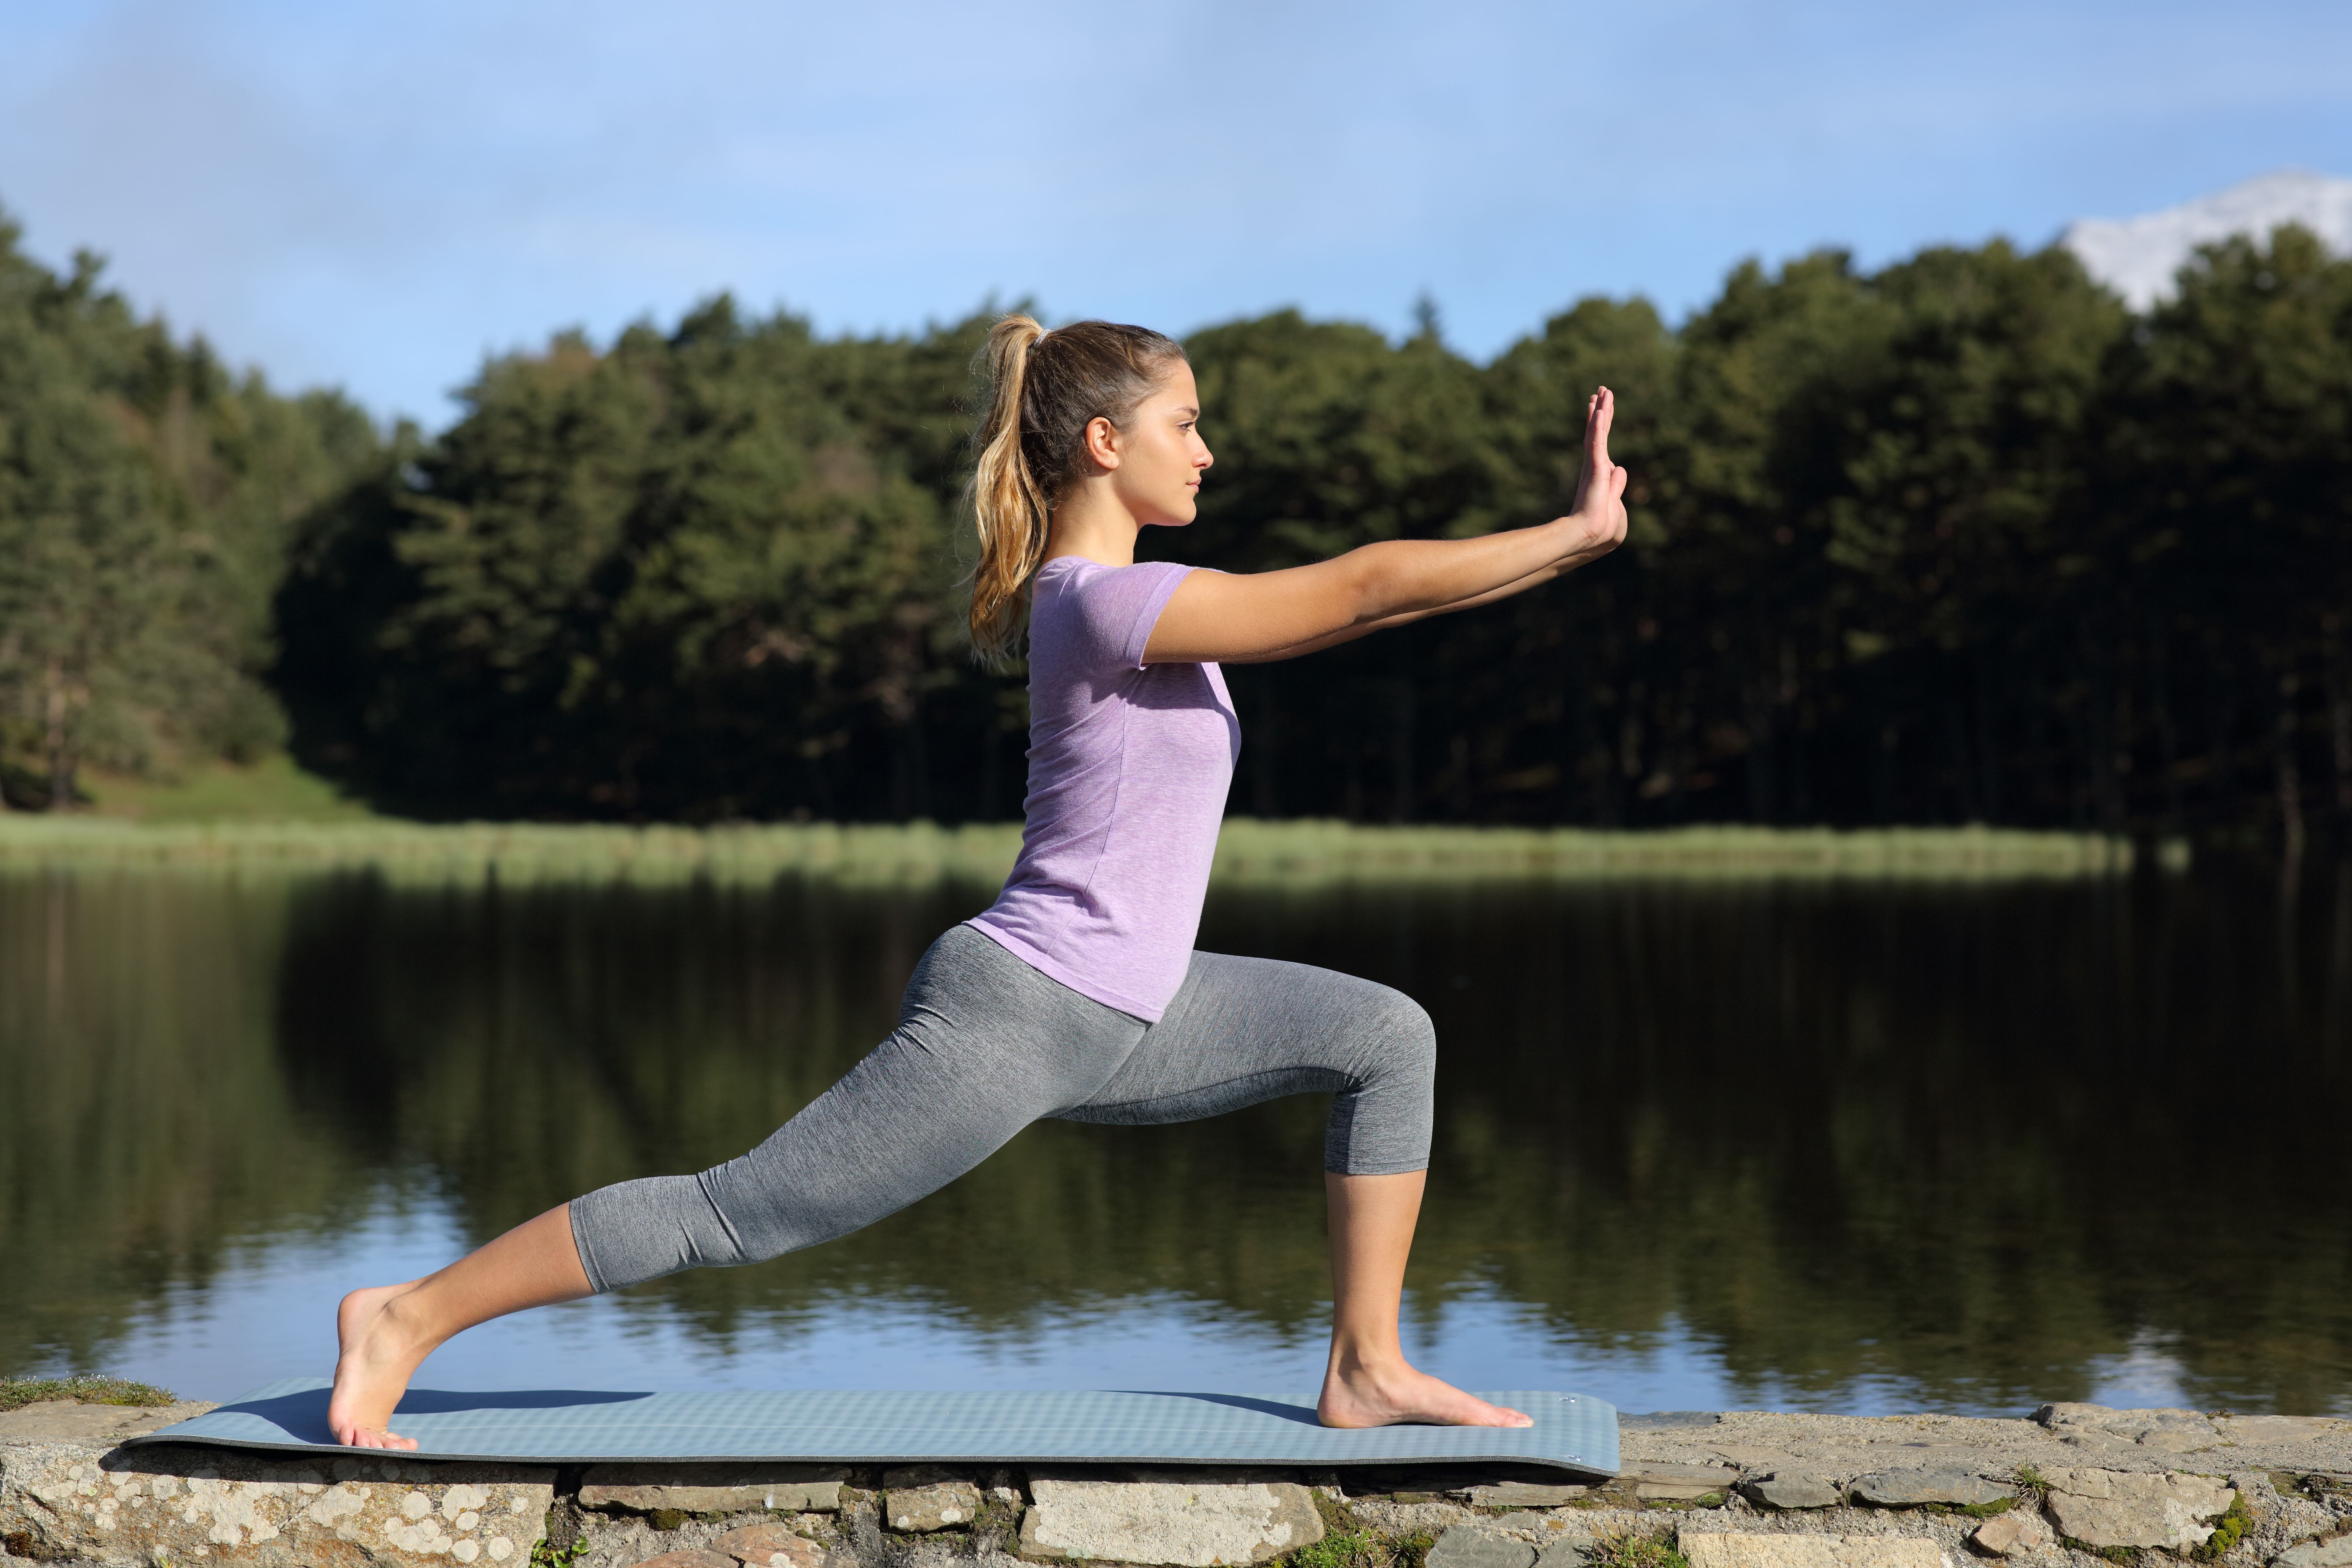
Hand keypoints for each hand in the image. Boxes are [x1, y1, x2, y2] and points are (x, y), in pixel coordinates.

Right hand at [1563, 386, 1628, 559]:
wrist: (1589, 536)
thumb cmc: (1601, 527)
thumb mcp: (1615, 503)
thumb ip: (1617, 485)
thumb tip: (1621, 468)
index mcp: (1598, 473)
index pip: (1602, 443)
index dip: (1602, 425)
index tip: (1602, 408)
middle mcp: (1594, 466)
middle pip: (1599, 432)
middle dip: (1601, 410)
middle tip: (1601, 391)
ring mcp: (1593, 466)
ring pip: (1598, 432)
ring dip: (1601, 411)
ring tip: (1602, 392)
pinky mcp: (1595, 469)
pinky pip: (1597, 442)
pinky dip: (1597, 426)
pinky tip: (1599, 410)